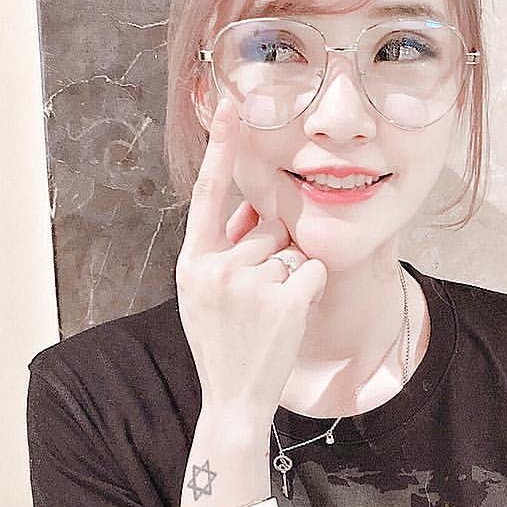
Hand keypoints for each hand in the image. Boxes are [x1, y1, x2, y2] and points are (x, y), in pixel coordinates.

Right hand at [175, 97, 326, 422]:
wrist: (233, 401)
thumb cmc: (224, 345)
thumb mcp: (206, 296)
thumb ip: (224, 248)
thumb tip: (249, 206)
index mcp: (192, 263)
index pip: (209, 195)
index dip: (220, 148)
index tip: (230, 105)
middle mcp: (216, 268)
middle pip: (268, 228)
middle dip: (276, 254)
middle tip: (261, 301)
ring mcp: (249, 285)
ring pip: (293, 251)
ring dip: (294, 276)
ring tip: (272, 315)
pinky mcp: (283, 301)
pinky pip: (313, 271)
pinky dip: (311, 292)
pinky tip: (291, 319)